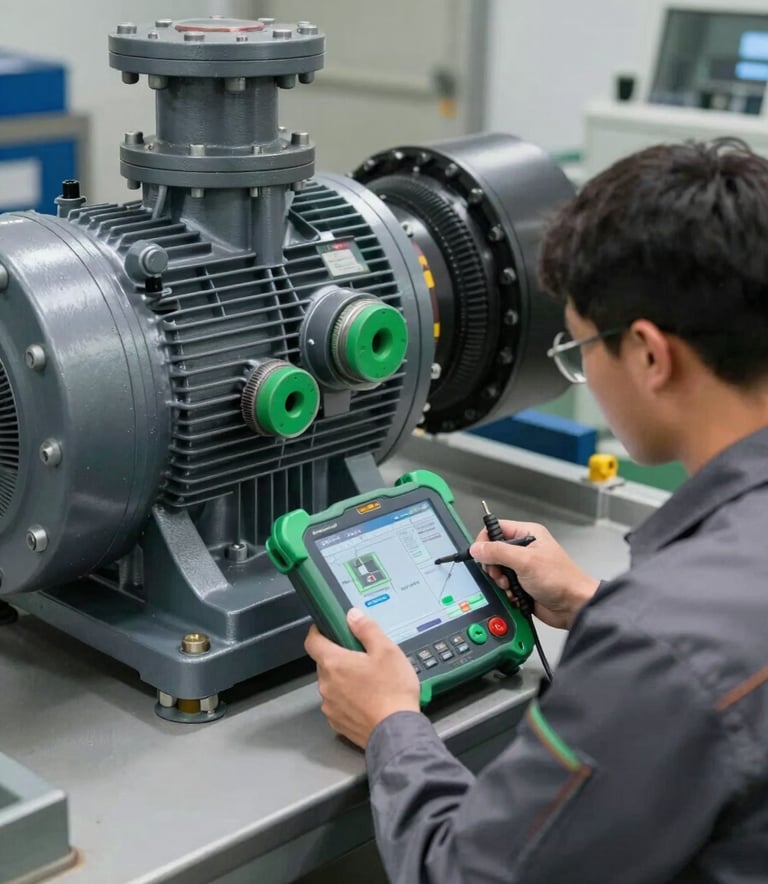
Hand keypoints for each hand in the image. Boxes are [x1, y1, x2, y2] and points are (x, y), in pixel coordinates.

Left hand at [304, 608, 420, 747]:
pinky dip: (349, 700)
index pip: (312, 641)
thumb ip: (367, 629)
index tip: (328, 628)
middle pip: (325, 663)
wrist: (397, 732)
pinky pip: (338, 704)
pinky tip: (369, 700)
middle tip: (363, 656)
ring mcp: (330, 706)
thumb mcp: (387, 650)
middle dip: (340, 657)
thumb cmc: (392, 691)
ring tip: (371, 681)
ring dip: (345, 680)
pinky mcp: (338, 723)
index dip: (318, 632)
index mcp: (334, 663)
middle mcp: (326, 684)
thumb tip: (352, 615)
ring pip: (332, 684)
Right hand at [469, 520, 597, 628]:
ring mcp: (523, 567)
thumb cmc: (561, 579)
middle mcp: (524, 548)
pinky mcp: (522, 583)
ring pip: (497, 570)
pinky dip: (506, 591)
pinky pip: (503, 585)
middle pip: (493, 551)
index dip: (485, 540)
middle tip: (501, 573)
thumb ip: (498, 552)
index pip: (496, 528)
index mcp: (528, 534)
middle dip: (493, 565)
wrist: (573, 606)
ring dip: (500, 580)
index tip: (482, 554)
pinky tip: (516, 594)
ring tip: (510, 585)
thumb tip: (477, 548)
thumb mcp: (526, 561)